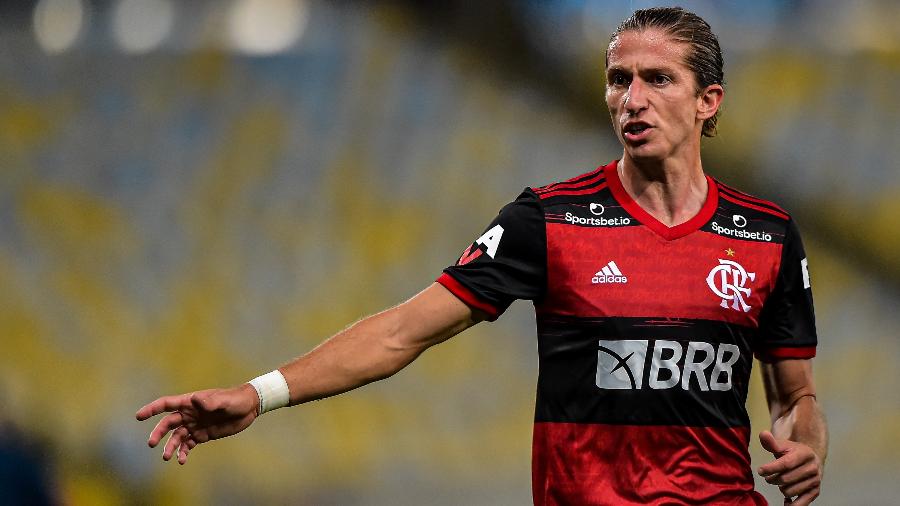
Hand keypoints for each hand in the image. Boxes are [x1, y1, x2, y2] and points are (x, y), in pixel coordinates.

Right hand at [136, 384, 258, 463]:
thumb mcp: (224, 400)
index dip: (152, 409)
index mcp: (191, 402)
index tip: (139, 416)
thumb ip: (210, 402)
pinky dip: (183, 452)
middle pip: (168, 423)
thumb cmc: (236, 399)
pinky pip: (188, 445)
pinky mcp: (202, 435)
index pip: (167, 404)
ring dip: (170, 446)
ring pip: (176, 437)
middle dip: (158, 433)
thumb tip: (196, 400)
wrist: (249, 407)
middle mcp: (190, 413)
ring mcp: (195, 425)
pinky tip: (182, 460)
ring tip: (168, 457)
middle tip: (152, 444)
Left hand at [758, 430, 822, 504]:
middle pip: (786, 479)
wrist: (811, 460)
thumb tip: (763, 434)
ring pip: (790, 491)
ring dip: (781, 489)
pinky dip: (791, 504)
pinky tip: (786, 501)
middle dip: (773, 480)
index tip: (760, 471)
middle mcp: (812, 468)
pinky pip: (801, 503)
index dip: (771, 468)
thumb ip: (771, 442)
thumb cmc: (793, 452)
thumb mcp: (783, 445)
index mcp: (804, 454)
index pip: (786, 463)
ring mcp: (815, 481)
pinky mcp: (815, 492)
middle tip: (768, 478)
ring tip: (780, 483)